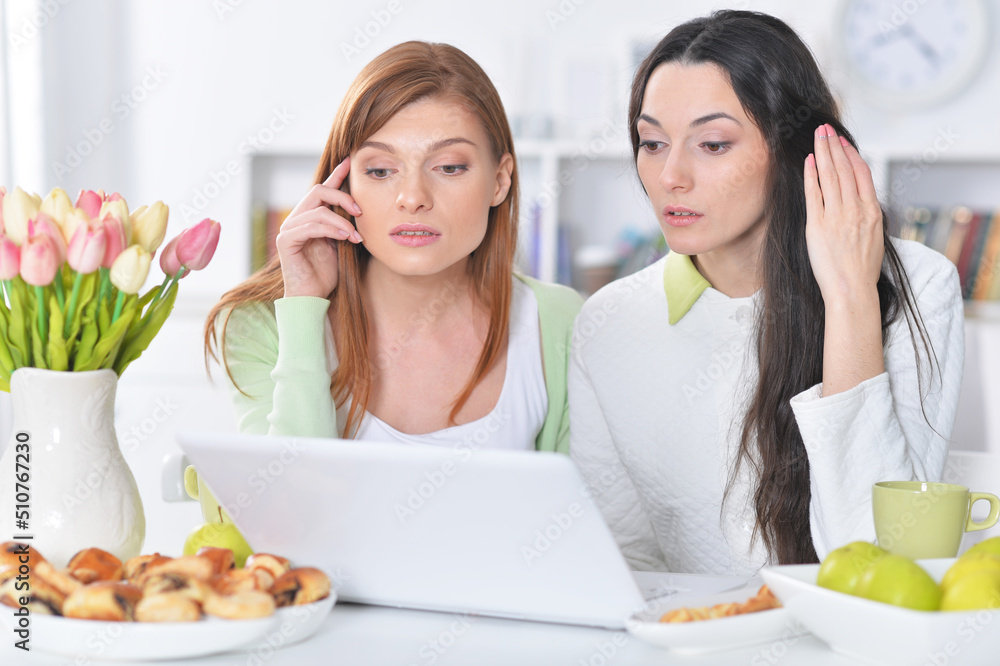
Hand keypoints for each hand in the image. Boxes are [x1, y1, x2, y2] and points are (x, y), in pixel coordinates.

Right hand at [275, 158, 362, 298]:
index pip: (323, 189)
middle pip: (318, 191)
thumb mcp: (342, 242)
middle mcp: (297, 218)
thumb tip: (360, 206)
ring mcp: (289, 228)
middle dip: (343, 197)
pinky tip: (344, 238)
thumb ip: (345, 223)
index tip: (350, 162)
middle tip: (360, 211)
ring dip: (341, 221)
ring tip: (355, 236)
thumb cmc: (328, 272)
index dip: (336, 174)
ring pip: (317, 210)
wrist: (313, 297)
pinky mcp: (286, 241)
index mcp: (311, 216)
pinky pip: (310, 226)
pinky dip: (330, 229)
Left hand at [803, 124, 883, 304]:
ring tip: (817, 137)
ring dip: (823, 153)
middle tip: (826, 129)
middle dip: (834, 146)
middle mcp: (856, 210)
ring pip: (831, 177)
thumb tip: (859, 202)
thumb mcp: (874, 237)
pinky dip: (812, 175)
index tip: (842, 142)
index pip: (862, 174)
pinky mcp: (818, 226)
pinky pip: (814, 195)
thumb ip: (867, 216)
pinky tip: (809, 161)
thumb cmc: (861, 270)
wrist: (852, 290)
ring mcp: (837, 217)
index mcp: (872, 212)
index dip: (851, 154)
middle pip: (845, 170)